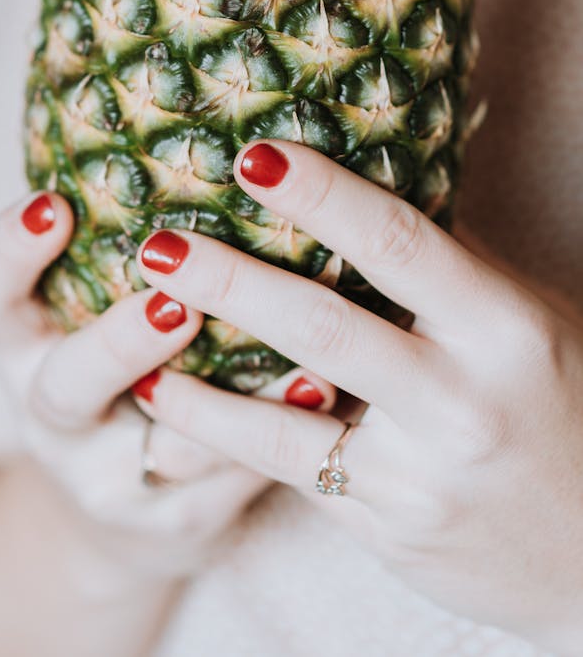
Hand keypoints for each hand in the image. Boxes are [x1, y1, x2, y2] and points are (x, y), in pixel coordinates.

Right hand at [0, 192, 335, 581]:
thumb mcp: (85, 307)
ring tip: (294, 360)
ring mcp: (111, 479)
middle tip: (173, 293)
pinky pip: (229, 481)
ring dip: (220, 402)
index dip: (7, 254)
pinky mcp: (177, 524)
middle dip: (115, 341)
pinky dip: (274, 433)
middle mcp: (55, 416)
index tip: (51, 203)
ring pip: (159, 446)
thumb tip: (193, 120)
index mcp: (25, 345)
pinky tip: (326, 390)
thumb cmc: (115, 365)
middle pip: (63, 386)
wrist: (115, 506)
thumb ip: (115, 238)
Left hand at [133, 141, 582, 653]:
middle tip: (159, 238)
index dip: (322, 194)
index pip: (399, 242)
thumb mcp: (526, 319)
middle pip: (324, 325)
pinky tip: (161, 395)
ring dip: (199, 360)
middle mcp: (461, 401)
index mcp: (503, 327)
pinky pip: (284, 467)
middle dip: (232, 278)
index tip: (254, 153)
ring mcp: (419, 475)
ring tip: (137, 308)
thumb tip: (367, 175)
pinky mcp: (384, 525)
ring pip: (284, 408)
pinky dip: (214, 429)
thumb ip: (445, 262)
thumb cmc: (562, 404)